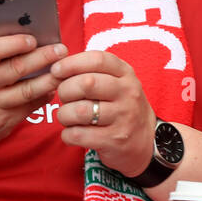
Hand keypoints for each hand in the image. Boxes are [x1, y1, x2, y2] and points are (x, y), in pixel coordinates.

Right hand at [0, 17, 67, 158]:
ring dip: (48, 78)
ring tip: (63, 68)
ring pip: (26, 91)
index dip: (13, 43)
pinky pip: (27, 108)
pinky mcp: (0, 124)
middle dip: (41, 57)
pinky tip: (52, 86)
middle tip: (61, 48)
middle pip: (14, 69)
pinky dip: (43, 97)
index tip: (32, 37)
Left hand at [50, 50, 155, 176]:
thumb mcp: (116, 83)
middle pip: (86, 83)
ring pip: (79, 111)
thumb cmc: (120, 107)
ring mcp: (123, 117)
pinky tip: (72, 132)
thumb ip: (91, 72)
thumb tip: (57, 69)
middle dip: (65, 90)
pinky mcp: (115, 140)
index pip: (97, 59)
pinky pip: (78, 134)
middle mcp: (127, 93)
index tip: (56, 70)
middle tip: (63, 97)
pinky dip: (67, 134)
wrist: (146, 141)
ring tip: (67, 117)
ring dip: (64, 114)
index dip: (71, 63)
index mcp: (125, 74)